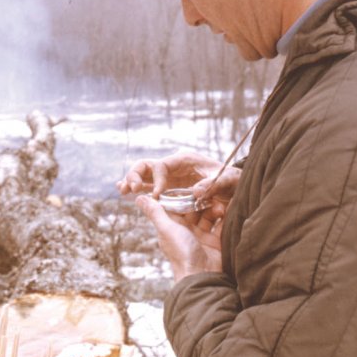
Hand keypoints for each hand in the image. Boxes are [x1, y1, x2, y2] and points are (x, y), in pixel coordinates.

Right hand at [116, 151, 240, 203]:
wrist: (236, 185)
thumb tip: (196, 192)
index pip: (162, 166)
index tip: (157, 196)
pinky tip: (126, 194)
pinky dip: (138, 189)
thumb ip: (213, 184)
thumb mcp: (227, 180)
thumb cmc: (233, 180)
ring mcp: (171, 177)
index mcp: (185, 160)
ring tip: (121, 190)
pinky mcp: (171, 188)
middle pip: (148, 166)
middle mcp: (174, 166)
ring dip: (131, 182)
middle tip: (129, 189)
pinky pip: (150, 187)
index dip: (156, 180)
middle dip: (135, 175)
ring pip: (145, 176)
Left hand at [135, 194, 222, 280]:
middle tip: (210, 193)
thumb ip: (155, 212)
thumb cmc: (181, 252)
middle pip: (194, 209)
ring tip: (220, 205)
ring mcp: (201, 235)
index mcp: (172, 226)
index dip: (184, 194)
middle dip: (202, 200)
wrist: (201, 276)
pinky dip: (225, 217)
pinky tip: (229, 207)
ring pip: (208, 215)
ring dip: (214, 208)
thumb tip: (137, 197)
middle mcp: (186, 230)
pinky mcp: (215, 241)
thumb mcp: (166, 229)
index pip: (177, 205)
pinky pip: (220, 225)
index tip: (193, 184)